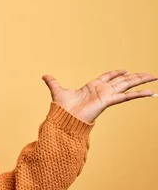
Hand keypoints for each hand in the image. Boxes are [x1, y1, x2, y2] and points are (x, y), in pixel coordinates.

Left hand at [42, 70, 156, 122]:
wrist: (64, 119)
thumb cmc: (62, 108)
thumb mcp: (57, 90)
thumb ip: (52, 82)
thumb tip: (43, 75)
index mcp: (92, 87)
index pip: (108, 77)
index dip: (116, 73)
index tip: (125, 69)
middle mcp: (102, 90)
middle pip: (122, 80)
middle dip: (135, 76)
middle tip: (149, 73)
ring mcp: (107, 96)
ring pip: (127, 86)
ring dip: (140, 81)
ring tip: (154, 77)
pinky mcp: (108, 101)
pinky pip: (125, 96)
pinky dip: (137, 94)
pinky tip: (149, 93)